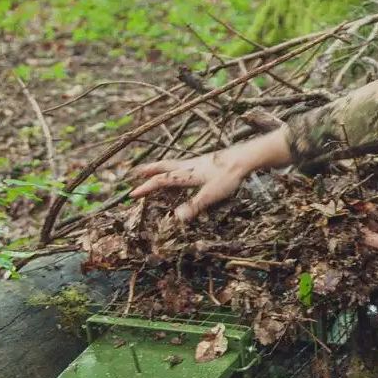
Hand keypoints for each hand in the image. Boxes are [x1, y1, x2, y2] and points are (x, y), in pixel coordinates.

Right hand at [131, 128, 293, 221]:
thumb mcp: (211, 195)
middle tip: (135, 172)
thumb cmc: (228, 177)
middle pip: (163, 167)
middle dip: (148, 171)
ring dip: (160, 167)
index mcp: (185, 174)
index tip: (132, 194)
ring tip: (153, 169)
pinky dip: (174, 166)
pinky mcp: (205, 161)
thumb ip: (194, 206)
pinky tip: (182, 169)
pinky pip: (183, 163)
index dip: (145, 188)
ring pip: (172, 163)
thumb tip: (177, 218)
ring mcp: (196, 162)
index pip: (160, 181)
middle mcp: (188, 166)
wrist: (244, 158)